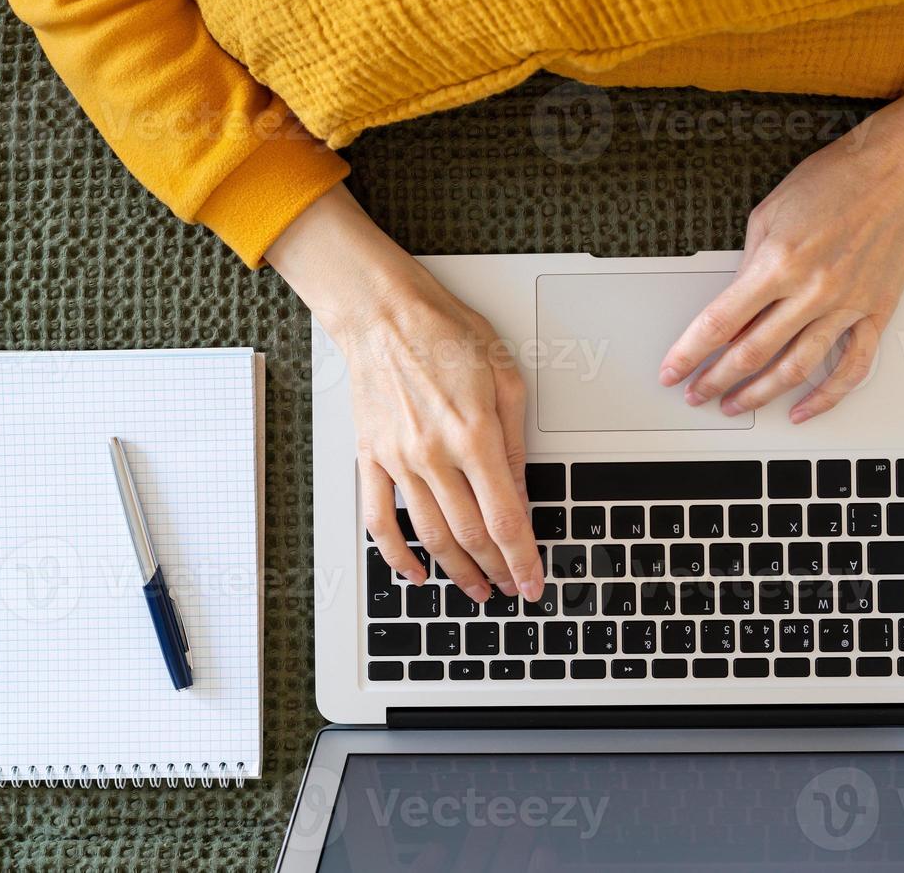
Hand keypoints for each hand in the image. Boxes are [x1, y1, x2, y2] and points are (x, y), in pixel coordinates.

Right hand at [267, 185, 543, 603]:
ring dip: (456, 571)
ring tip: (477, 589)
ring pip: (430, 535)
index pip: (505, 518)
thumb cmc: (446, 334)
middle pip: (471, 534)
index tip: (532, 582)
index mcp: (474, 434)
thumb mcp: (505, 378)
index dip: (522, 559)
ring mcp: (398, 460)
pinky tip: (414, 572)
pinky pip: (379, 519)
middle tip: (512, 588)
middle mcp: (434, 454)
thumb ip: (516, 443)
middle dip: (496, 570)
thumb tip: (522, 492)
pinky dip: (396, 554)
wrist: (383, 314)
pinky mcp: (371, 458)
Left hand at [659, 39, 903, 421]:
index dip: (689, 354)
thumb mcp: (770, 212)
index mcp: (778, 262)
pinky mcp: (875, 313)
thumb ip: (750, 263)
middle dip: (715, 381)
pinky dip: (825, 397)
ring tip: (736, 405)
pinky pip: (851, 368)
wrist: (899, 170)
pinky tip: (803, 410)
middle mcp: (812, 289)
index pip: (719, 323)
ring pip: (796, 370)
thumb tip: (735, 303)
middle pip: (751, 354)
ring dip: (760, 395)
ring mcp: (846, 305)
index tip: (673, 371)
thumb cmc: (836, 180)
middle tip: (697, 394)